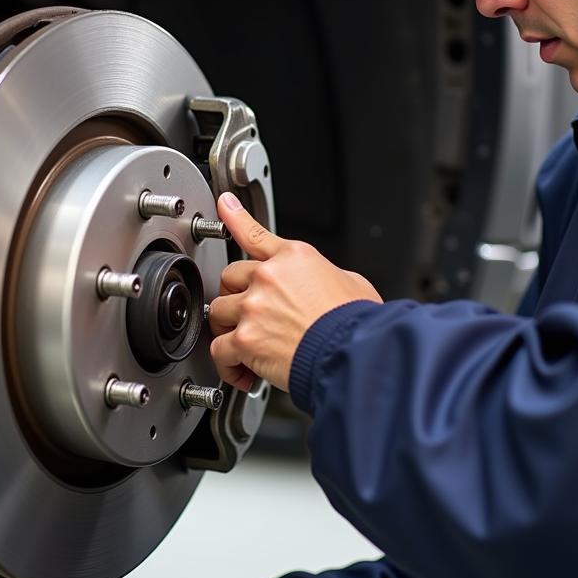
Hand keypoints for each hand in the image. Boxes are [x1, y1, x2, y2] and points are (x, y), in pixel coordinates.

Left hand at [207, 192, 382, 392]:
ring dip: (228, 329)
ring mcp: (254, 306)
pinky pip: (220, 349)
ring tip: (247, 346)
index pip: (255, 233)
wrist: (356, 353)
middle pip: (229, 277)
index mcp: (295, 257)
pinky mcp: (246, 338)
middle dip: (236, 297)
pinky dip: (229, 365)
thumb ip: (326, 276)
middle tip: (249, 317)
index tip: (225, 205)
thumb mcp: (351, 282)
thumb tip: (327, 285)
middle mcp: (269, 276)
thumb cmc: (358, 323)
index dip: (235, 217)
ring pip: (218, 312)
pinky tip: (243, 372)